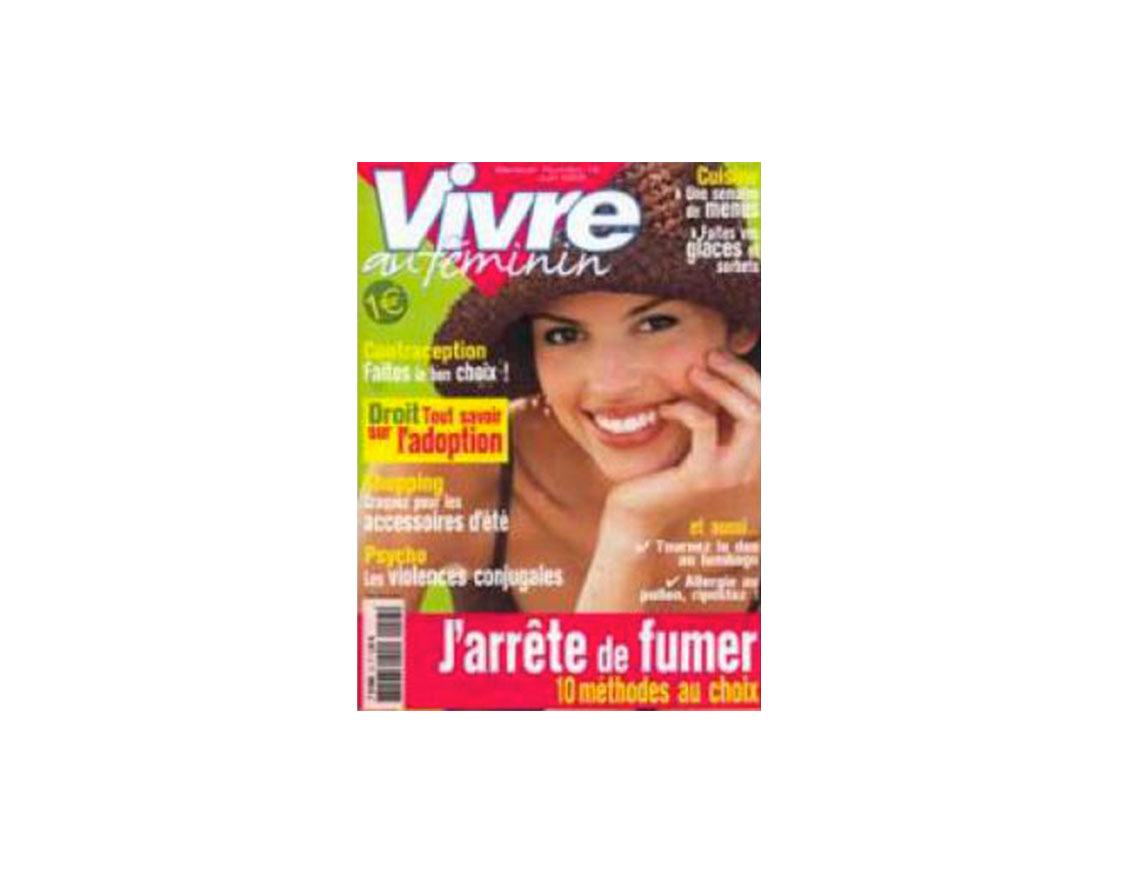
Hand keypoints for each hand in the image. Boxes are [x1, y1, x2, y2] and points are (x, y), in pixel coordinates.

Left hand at [603, 348, 760, 536]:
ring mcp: (731, 473)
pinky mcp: (703, 475)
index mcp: (752, 457)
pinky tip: (665, 409)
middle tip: (710, 355)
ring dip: (720, 386)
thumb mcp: (697, 439)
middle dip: (741, 373)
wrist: (637, 514)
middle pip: (766, 408)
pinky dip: (686, 407)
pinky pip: (705, 425)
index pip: (771, 407)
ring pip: (749, 415)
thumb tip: (721, 368)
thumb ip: (716, 415)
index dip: (751, 376)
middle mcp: (751, 468)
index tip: (721, 355)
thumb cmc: (664, 471)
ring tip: (693, 372)